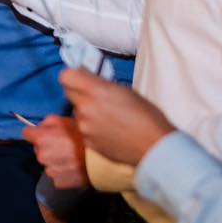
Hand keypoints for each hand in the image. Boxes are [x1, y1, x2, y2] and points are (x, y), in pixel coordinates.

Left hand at [22, 115, 89, 189]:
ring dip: (55, 160)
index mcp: (41, 138)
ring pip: (47, 163)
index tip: (43, 134)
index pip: (26, 134)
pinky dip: (62, 171)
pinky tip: (73, 166)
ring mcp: (49, 170)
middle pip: (38, 149)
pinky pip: (56, 174)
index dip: (35, 133)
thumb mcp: (65, 120)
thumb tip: (40, 127)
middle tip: (64, 145)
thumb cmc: (84, 137)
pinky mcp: (58, 182)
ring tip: (72, 156)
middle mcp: (42, 155)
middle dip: (47, 146)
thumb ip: (48, 122)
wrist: (102, 160)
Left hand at [61, 68, 175, 166]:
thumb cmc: (147, 117)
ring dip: (87, 110)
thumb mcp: (125, 90)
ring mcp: (85, 127)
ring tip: (108, 116)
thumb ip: (101, 83)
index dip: (74, 75)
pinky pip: (84, 128)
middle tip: (97, 95)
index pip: (66, 76)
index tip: (82, 76)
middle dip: (80, 91)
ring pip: (77, 111)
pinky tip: (109, 130)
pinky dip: (92, 127)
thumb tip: (87, 78)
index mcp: (96, 91)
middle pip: (69, 93)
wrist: (154, 147)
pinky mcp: (88, 142)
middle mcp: (86, 108)